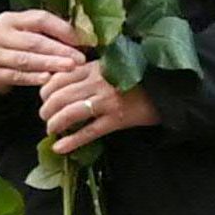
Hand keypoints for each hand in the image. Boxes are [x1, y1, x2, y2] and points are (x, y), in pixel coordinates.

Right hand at [0, 6, 85, 91]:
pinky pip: (16, 76)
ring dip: (49, 64)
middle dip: (58, 50)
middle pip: (33, 41)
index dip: (61, 29)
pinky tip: (48, 79)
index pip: (39, 19)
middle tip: (79, 59)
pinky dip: (33, 78)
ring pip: (24, 60)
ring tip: (68, 68)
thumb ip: (48, 32)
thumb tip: (84, 37)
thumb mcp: (26, 32)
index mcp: (10, 19)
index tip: (80, 40)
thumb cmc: (16, 45)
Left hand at [39, 60, 161, 154]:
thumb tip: (65, 82)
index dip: (46, 90)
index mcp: (95, 67)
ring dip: (54, 124)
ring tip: (51, 130)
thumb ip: (91, 71)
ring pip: (69, 114)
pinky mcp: (116, 119)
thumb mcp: (114, 66)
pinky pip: (88, 132)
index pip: (59, 77)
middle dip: (46, 110)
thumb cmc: (141, 75)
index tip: (44, 98)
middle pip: (59, 97)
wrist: (170, 86)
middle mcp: (98, 82)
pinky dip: (70, 142)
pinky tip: (59, 148)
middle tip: (45, 118)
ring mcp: (107, 101)